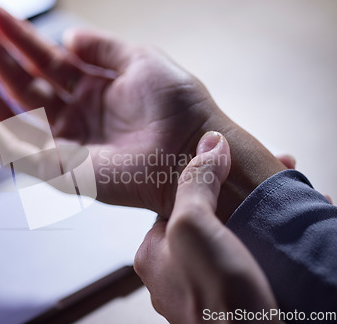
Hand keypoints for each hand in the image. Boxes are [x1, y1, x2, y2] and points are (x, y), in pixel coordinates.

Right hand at [0, 5, 222, 214]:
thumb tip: (67, 37)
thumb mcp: (140, 60)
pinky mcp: (58, 169)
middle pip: (22, 82)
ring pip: (11, 113)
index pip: (43, 61)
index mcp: (91, 91)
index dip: (17, 36)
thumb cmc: (177, 105)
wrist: (192, 146)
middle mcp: (74, 116)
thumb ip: (102, 48)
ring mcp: (64, 142)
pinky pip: (13, 148)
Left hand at [134, 131, 280, 322]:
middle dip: (240, 197)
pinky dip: (268, 243)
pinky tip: (290, 230)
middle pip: (208, 219)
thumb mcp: (194, 228)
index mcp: (153, 253)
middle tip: (273, 180)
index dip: (210, 179)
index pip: (178, 204)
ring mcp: (202, 288)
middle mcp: (174, 272)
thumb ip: (195, 184)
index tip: (239, 165)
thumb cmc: (216, 300)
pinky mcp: (231, 299)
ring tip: (287, 201)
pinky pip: (247, 260)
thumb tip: (208, 144)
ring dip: (258, 217)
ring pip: (230, 238)